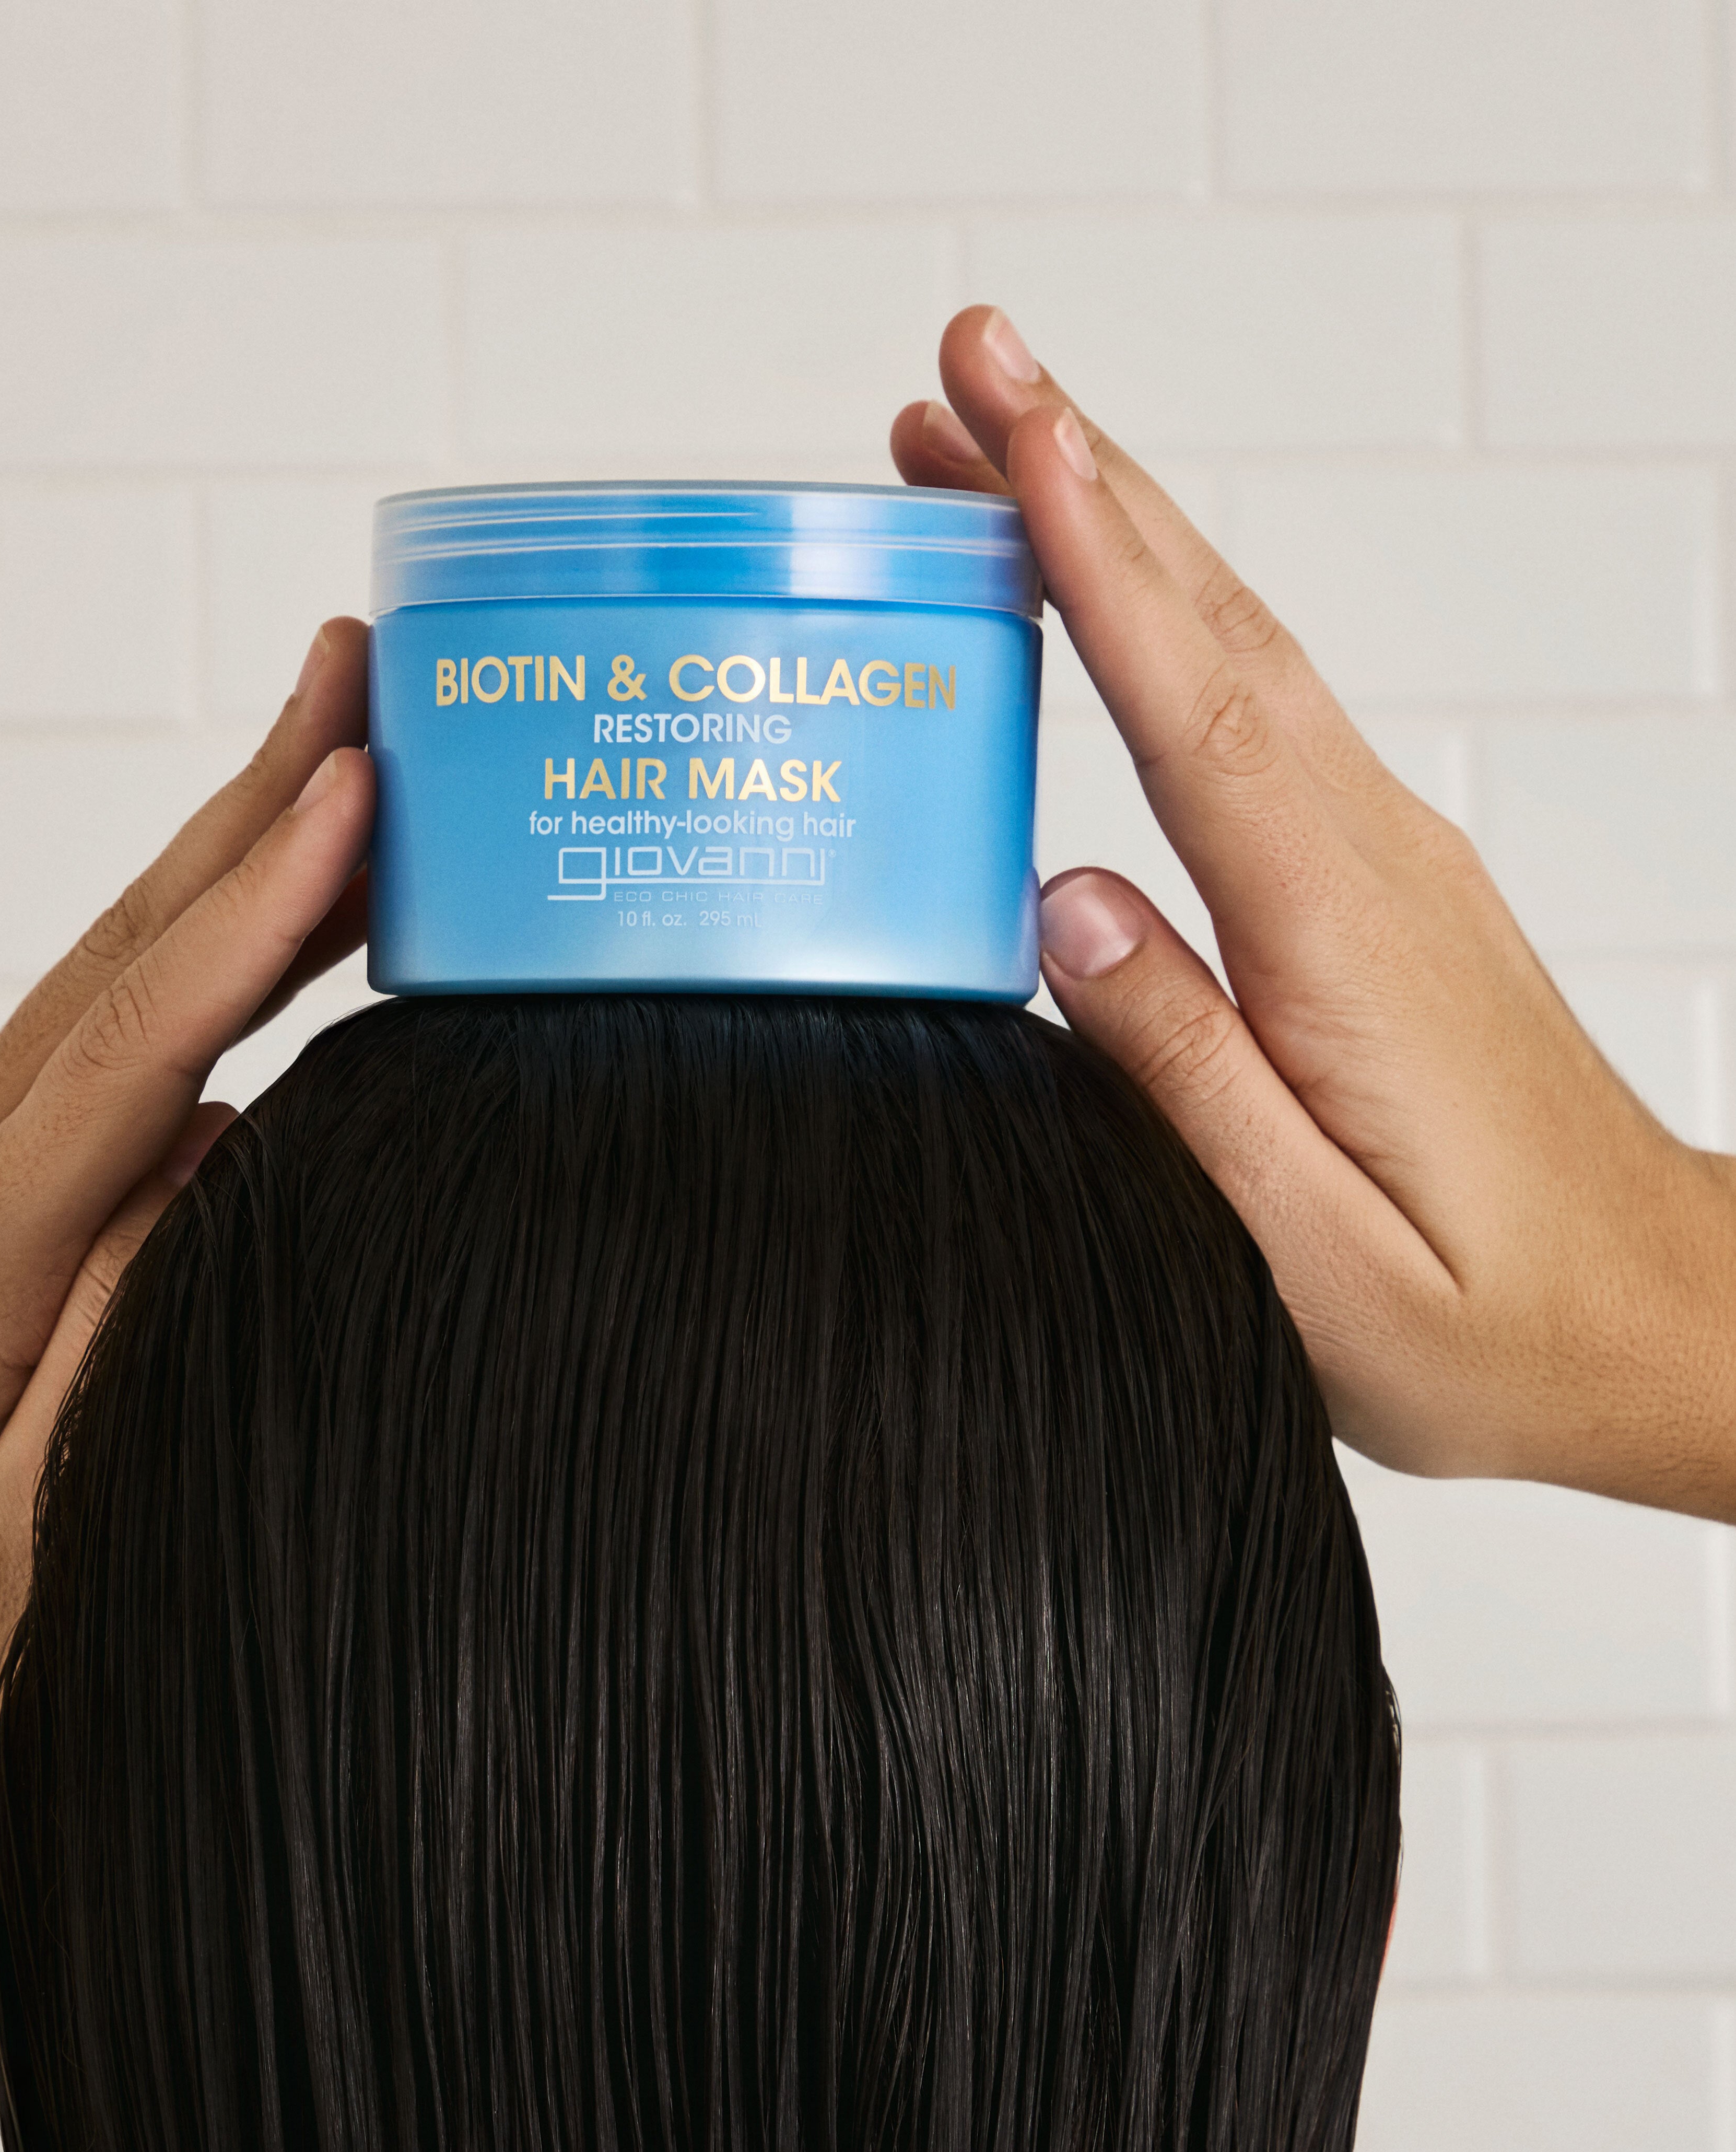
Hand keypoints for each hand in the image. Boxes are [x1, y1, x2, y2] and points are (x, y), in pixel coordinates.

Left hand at [0, 621, 375, 1907]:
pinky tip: (287, 899)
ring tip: (347, 734)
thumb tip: (228, 1154)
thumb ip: (130, 1333)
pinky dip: (213, 941)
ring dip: (236, 846)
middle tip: (361, 666)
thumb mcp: (46, 1538)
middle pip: (128, 949)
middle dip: (253, 801)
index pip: (144, 1037)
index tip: (359, 787)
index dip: (259, 908)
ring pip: (122, 967)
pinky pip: (118, 1029)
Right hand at [895, 308, 1735, 1522]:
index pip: (1194, 708)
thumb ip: (1184, 1071)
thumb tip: (1056, 906)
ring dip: (1118, 531)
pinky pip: (1255, 712)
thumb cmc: (1492, 1317)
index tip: (1013, 429)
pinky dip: (1169, 624)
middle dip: (1083, 479)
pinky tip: (1112, 602)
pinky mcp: (1377, 883)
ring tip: (997, 441)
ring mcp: (1382, 856)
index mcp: (1338, 937)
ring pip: (1235, 649)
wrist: (1654, 1322)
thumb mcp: (1313, 1252)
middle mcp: (1368, 859)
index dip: (1095, 558)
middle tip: (964, 363)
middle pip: (1210, 627)